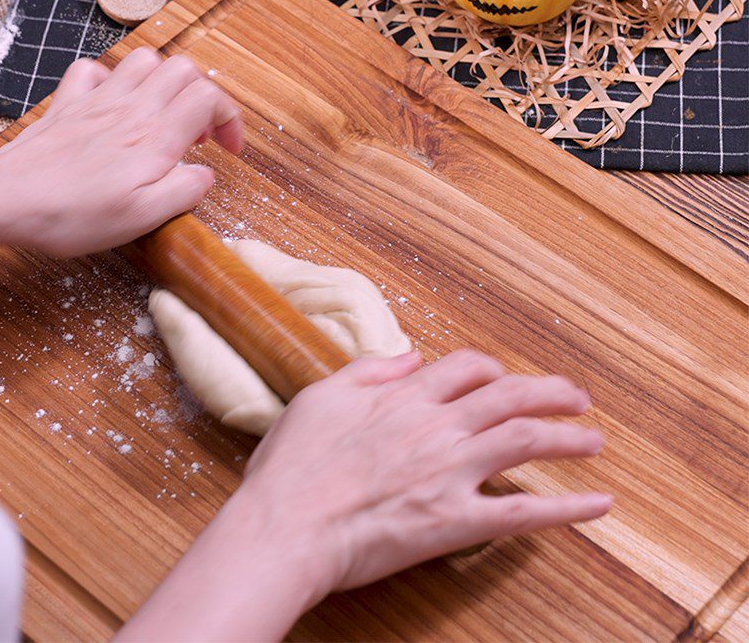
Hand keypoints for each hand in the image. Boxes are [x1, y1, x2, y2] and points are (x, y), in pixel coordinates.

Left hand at [0, 48, 241, 255]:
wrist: (9, 200)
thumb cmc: (74, 214)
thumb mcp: (144, 217)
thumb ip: (185, 191)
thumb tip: (205, 176)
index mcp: (155, 137)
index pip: (209, 98)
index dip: (230, 119)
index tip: (228, 149)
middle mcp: (131, 109)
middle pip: (184, 70)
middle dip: (204, 96)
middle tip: (199, 135)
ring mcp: (98, 100)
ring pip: (145, 59)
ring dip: (165, 81)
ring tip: (164, 115)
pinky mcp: (70, 103)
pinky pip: (95, 70)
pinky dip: (113, 80)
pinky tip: (116, 105)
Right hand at [117, 350, 610, 642]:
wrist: (285, 527)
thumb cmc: (294, 464)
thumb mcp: (321, 396)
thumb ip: (368, 370)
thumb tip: (407, 357)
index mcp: (406, 397)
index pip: (467, 368)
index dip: (492, 370)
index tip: (502, 378)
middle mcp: (437, 426)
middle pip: (510, 396)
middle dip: (550, 392)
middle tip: (577, 398)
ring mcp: (451, 472)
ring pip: (525, 441)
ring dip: (567, 438)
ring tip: (594, 440)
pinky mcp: (455, 521)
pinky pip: (522, 513)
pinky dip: (566, 508)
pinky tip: (597, 504)